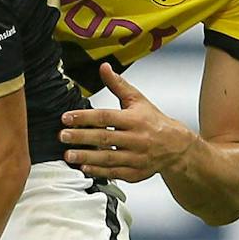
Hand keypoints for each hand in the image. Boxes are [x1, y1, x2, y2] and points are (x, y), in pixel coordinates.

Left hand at [59, 62, 196, 181]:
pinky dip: (99, 171)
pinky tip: (84, 167)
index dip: (85, 117)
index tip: (66, 118)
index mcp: (134, 119)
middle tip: (62, 136)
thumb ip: (118, 85)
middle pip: (104, 138)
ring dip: (86, 157)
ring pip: (108, 158)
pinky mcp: (135, 173)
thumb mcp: (138, 100)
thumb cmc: (153, 121)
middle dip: (81, 137)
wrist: (177, 147)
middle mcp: (136, 139)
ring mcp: (136, 157)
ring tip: (68, 155)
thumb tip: (103, 67)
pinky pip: (114, 172)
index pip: (106, 117)